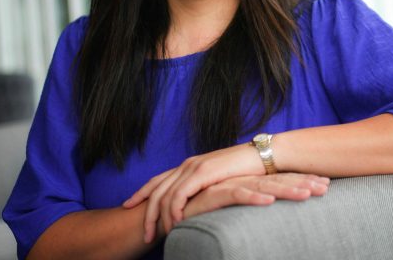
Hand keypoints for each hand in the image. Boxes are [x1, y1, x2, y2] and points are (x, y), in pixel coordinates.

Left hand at [123, 143, 265, 242]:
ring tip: (161, 236)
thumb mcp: (220, 180)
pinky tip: (176, 223)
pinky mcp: (203, 173)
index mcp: (190, 165)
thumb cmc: (247, 170)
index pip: (158, 180)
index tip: (128, 206)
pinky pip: (180, 195)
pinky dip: (175, 211)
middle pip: (156, 190)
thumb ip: (206, 188)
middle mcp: (188, 164)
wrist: (263, 156)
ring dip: (161, 218)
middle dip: (146, 213)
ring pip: (165, 196)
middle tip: (145, 235)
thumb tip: (199, 204)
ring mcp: (194, 167)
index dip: (141, 193)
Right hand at [183, 173, 329, 218]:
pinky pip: (236, 194)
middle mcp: (241, 179)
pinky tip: (269, 201)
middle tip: (325, 187)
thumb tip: (273, 209)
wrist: (169, 210)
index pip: (281, 180)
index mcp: (249, 182)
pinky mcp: (212, 192)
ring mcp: (227, 183)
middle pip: (278, 180)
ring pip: (263, 186)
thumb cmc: (202, 211)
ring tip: (308, 194)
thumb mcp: (233, 211)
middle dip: (303, 183)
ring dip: (286, 189)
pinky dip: (253, 197)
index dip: (302, 181)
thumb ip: (252, 206)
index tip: (325, 186)